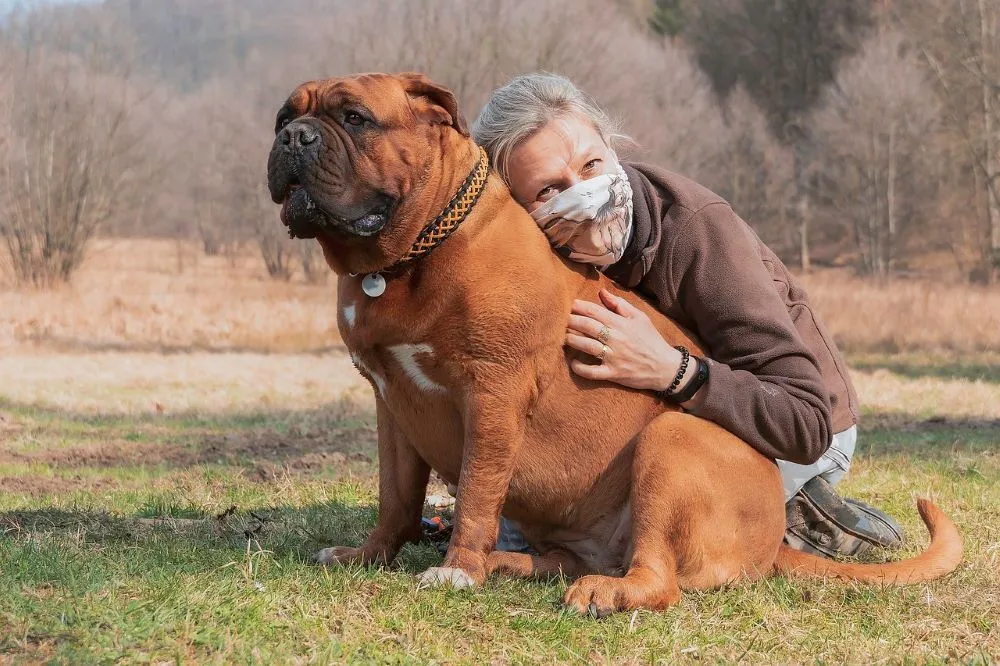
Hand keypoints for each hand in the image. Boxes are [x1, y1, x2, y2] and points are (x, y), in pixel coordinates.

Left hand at [565, 289, 683, 391]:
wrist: (666, 367)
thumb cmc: (651, 339)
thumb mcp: (640, 317)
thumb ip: (619, 304)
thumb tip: (601, 292)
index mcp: (621, 323)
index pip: (595, 312)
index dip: (578, 307)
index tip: (568, 305)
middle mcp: (616, 339)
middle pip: (587, 327)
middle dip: (570, 321)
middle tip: (559, 319)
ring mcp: (613, 357)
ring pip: (587, 347)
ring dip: (571, 340)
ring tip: (562, 337)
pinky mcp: (613, 373)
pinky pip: (592, 372)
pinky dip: (580, 368)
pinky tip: (572, 363)